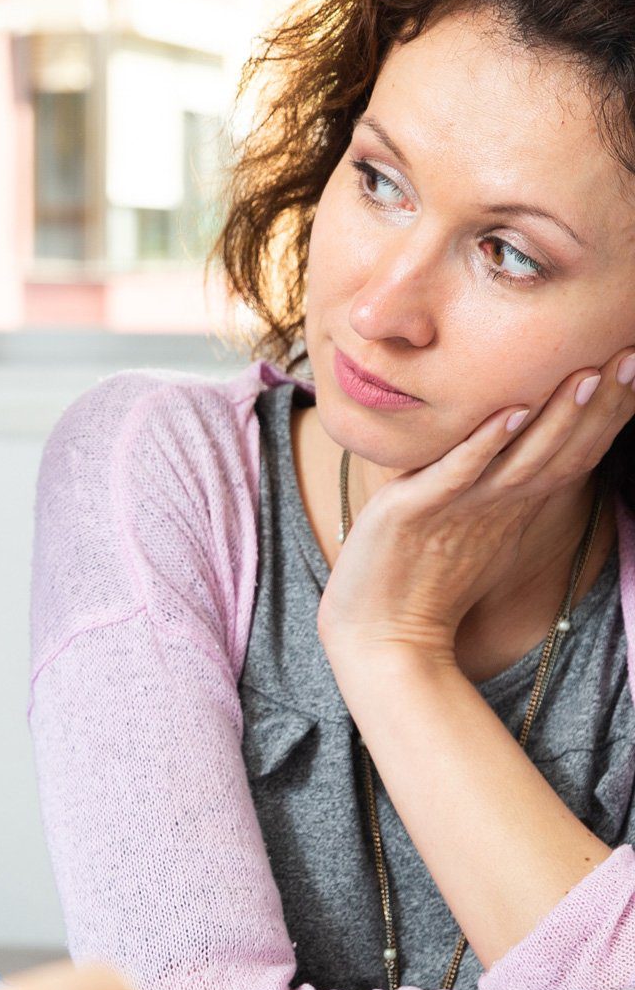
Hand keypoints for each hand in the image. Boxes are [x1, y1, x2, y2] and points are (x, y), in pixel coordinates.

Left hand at [316, 350, 634, 673]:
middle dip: (600, 404)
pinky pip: (457, 473)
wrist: (380, 634)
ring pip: (522, 459)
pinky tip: (510, 412)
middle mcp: (499, 505)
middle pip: (562, 450)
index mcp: (515, 505)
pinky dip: (485, 443)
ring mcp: (462, 508)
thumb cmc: (423, 576)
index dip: (608, 412)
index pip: (575, 452)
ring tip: (587, 374)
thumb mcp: (472, 520)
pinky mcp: (417, 511)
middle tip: (631, 356)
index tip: (632, 363)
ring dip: (556, 417)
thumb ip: (495, 481)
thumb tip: (513, 437)